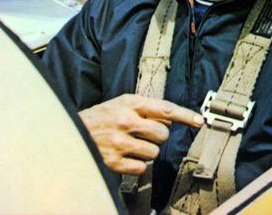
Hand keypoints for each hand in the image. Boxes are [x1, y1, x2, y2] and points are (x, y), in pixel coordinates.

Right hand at [79, 94, 203, 174]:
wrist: (71, 133)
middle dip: (156, 136)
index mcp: (130, 103)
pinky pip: (141, 167)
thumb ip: (146, 108)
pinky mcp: (114, 162)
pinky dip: (137, 165)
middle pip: (163, 134)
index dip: (185, 115)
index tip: (200, 120)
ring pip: (154, 153)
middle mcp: (126, 121)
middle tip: (142, 134)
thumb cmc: (102, 117)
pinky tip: (125, 156)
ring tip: (131, 145)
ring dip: (147, 151)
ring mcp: (119, 142)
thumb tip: (172, 119)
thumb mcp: (122, 103)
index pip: (165, 108)